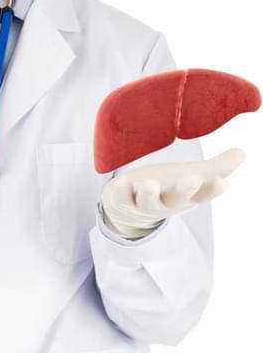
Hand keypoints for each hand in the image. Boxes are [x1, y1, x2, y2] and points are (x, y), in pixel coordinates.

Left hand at [102, 148, 244, 238]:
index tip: (223, 182)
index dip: (211, 190)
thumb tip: (241, 153)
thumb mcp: (192, 178)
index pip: (202, 196)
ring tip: (149, 184)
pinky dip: (120, 192)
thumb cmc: (166, 189)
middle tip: (192, 180)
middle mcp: (165, 203)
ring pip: (147, 203)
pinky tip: (121, 182)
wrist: (130, 208)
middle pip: (176, 201)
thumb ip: (216, 168)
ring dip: (149, 195)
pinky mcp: (121, 201)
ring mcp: (142, 204)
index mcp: (186, 197)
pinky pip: (119, 198)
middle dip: (184, 191)